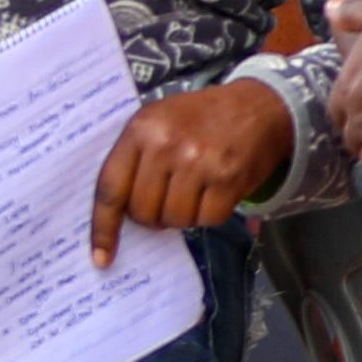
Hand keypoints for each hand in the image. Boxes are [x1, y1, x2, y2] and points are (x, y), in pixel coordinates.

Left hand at [91, 83, 294, 261]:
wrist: (259, 104)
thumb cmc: (202, 117)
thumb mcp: (158, 120)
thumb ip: (135, 158)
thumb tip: (119, 213)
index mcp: (141, 129)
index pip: (110, 188)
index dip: (104, 227)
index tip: (101, 257)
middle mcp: (166, 145)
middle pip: (142, 211)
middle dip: (152, 217)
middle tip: (167, 201)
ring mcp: (198, 162)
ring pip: (174, 219)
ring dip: (182, 216)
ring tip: (194, 191)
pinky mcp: (228, 178)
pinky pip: (207, 219)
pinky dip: (210, 214)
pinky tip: (215, 192)